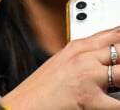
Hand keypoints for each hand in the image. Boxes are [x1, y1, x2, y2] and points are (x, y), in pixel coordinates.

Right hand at [1, 27, 119, 109]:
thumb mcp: (64, 61)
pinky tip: (119, 100)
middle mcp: (84, 57)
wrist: (26, 103)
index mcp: (77, 46)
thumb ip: (86, 55)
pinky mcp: (90, 98)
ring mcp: (88, 76)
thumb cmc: (43, 85)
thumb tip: (106, 56)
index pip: (113, 34)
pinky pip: (119, 103)